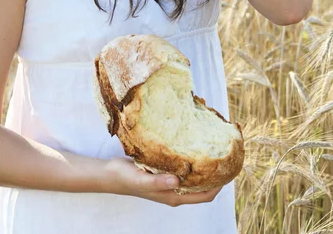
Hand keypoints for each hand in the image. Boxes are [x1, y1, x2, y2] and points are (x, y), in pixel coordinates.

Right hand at [103, 156, 222, 207]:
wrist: (111, 174)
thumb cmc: (126, 179)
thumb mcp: (142, 180)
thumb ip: (159, 182)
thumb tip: (177, 180)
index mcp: (174, 196)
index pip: (205, 195)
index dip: (219, 185)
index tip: (228, 169)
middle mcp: (175, 190)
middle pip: (203, 185)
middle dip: (215, 173)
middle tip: (224, 153)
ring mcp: (170, 181)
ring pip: (194, 175)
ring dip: (203, 165)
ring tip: (212, 147)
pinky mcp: (165, 171)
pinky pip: (183, 166)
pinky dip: (191, 158)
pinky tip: (192, 144)